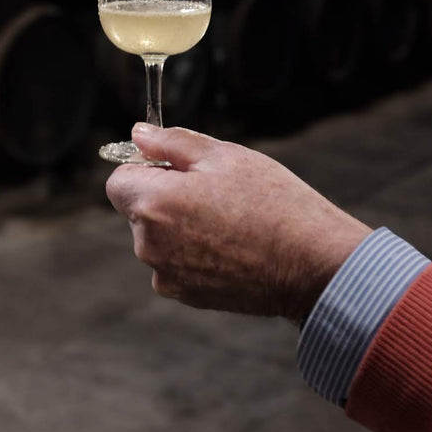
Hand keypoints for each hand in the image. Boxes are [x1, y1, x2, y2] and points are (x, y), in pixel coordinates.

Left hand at [106, 124, 371, 324]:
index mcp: (154, 203)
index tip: (177, 167)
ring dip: (179, 225)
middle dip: (164, 196)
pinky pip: (176, 264)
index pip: (118, 181)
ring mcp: (167, 276)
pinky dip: (193, 253)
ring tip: (230, 220)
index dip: (145, 168)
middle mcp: (149, 246)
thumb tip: (138, 134)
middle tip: (215, 191)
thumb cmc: (272, 203)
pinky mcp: (187, 297)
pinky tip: (233, 246)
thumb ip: (171, 142)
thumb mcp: (224, 156)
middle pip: (139, 210)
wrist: (312, 264)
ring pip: (158, 238)